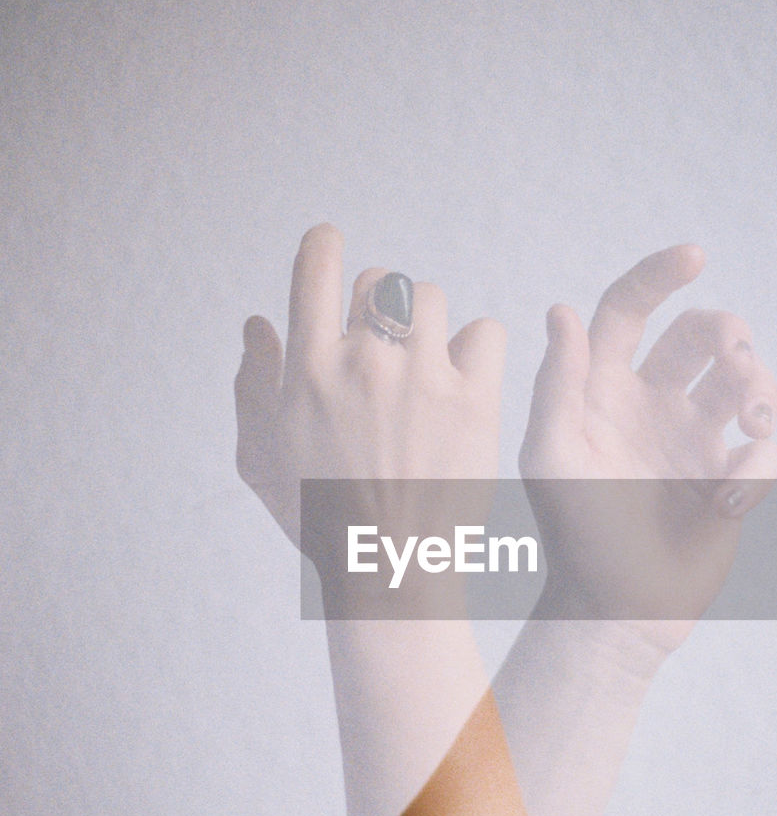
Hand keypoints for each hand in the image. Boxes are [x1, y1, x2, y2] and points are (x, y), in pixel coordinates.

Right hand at [235, 224, 505, 578]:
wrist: (388, 568)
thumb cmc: (319, 518)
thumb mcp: (260, 457)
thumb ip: (252, 384)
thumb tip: (256, 324)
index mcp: (308, 368)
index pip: (316, 265)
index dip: (324, 246)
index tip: (331, 248)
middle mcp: (365, 362)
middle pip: (380, 281)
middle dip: (379, 305)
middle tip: (383, 348)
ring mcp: (423, 377)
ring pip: (431, 297)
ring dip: (426, 322)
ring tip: (425, 364)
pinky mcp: (474, 400)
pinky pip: (485, 332)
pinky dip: (476, 347)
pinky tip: (463, 376)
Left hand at [519, 246, 776, 651]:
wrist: (614, 609)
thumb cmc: (572, 534)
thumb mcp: (552, 457)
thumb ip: (557, 383)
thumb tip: (562, 310)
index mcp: (602, 389)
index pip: (627, 311)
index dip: (658, 275)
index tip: (696, 255)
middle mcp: (650, 404)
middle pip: (702, 335)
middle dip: (730, 334)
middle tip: (737, 368)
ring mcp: (692, 440)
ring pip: (745, 381)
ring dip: (760, 387)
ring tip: (749, 425)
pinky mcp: (728, 477)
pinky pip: (766, 448)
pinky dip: (761, 462)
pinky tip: (731, 495)